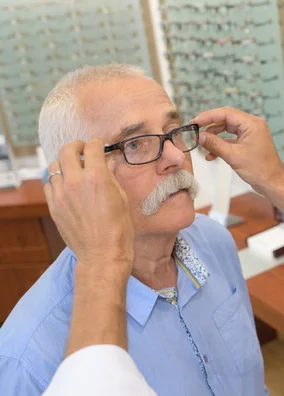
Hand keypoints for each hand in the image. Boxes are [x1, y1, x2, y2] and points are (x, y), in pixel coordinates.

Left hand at [43, 138, 133, 276]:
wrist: (103, 253)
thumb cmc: (119, 228)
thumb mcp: (122, 198)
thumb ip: (111, 177)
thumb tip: (107, 163)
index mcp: (97, 178)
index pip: (92, 147)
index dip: (96, 142)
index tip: (99, 144)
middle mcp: (76, 182)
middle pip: (67, 150)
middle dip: (76, 146)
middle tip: (83, 150)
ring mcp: (62, 195)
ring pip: (55, 166)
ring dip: (65, 163)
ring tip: (74, 169)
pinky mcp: (54, 206)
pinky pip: (49, 184)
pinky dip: (57, 179)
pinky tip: (67, 185)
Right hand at [190, 107, 283, 194]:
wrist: (272, 183)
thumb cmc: (259, 170)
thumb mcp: (233, 156)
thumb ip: (215, 144)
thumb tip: (200, 136)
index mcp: (252, 124)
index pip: (226, 113)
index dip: (208, 116)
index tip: (194, 122)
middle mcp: (252, 125)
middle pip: (226, 119)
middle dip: (210, 126)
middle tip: (195, 131)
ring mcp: (251, 134)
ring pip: (227, 130)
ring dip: (214, 137)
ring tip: (202, 145)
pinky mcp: (248, 142)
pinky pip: (231, 139)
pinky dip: (221, 145)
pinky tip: (211, 155)